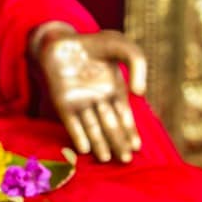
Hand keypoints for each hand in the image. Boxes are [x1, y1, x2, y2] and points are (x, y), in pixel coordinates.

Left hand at [34, 25, 145, 163]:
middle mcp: (98, 100)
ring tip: (106, 159)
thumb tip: (140, 93)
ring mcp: (81, 103)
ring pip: (93, 128)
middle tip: (126, 161)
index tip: (137, 147)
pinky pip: (72, 123)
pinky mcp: (63, 103)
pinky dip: (78, 135)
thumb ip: (138, 64)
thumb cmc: (94, 43)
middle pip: (110, 127)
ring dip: (99, 144)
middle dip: (118, 144)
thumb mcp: (122, 46)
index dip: (130, 132)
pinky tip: (85, 149)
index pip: (124, 117)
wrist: (61, 40)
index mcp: (114, 90)